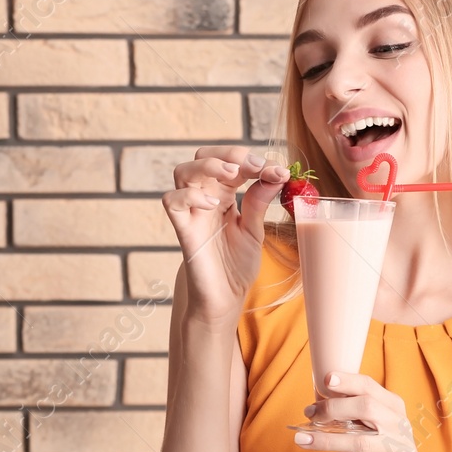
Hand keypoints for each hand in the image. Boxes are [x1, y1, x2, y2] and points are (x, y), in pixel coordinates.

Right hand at [161, 146, 291, 328]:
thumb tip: (277, 173)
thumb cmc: (236, 264)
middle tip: (255, 167)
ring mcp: (191, 212)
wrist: (225, 297)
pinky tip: (212, 203)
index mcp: (224, 194)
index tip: (278, 171)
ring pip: (183, 171)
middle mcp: (204, 198)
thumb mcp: (255, 229)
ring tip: (232, 174)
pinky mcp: (183, 229)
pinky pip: (172, 201)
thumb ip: (260, 201)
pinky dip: (189, 195)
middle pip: (203, 156)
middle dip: (230, 153)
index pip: (232, 162)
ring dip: (208, 165)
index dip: (254, 160)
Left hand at [294, 371, 434, 451]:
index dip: (348, 381)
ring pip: (358, 441)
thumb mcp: (378, 430)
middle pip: (366, 408)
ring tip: (300, 439)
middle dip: (333, 408)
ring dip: (325, 440)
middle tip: (309, 414)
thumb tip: (317, 405)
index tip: (325, 379)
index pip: (370, 387)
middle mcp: (399, 426)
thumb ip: (357, 416)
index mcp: (394, 409)